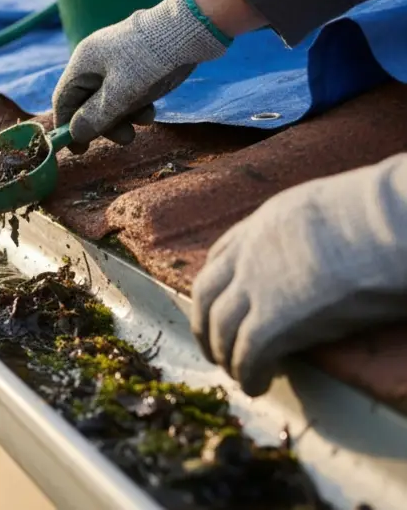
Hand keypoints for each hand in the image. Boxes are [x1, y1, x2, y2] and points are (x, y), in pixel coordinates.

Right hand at [53, 0, 228, 152]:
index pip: (64, 99)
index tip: (79, 150)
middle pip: (88, 101)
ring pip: (111, 98)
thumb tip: (74, 134)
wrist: (191, 28)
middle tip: (125, 138)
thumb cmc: (150, 62)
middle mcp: (96, 60)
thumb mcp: (121, 95)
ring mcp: (117, 60)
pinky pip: (128, 90)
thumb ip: (95, 117)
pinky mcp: (137, 61)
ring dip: (125, 115)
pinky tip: (152, 109)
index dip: (67, 126)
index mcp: (83, 63)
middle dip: (105, 123)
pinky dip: (137, 103)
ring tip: (146, 121)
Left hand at [190, 153, 406, 396]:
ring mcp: (257, 287)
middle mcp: (250, 254)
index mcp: (265, 222)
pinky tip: (256, 387)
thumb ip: (309, 232)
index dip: (217, 285)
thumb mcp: (327, 208)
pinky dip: (248, 374)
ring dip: (224, 355)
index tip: (217, 303)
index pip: (223, 255)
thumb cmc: (382, 214)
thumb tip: (322, 253)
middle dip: (205, 324)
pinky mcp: (275, 321)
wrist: (391, 224)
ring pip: (221, 328)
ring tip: (236, 374)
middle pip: (208, 294)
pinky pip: (249, 355)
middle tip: (214, 348)